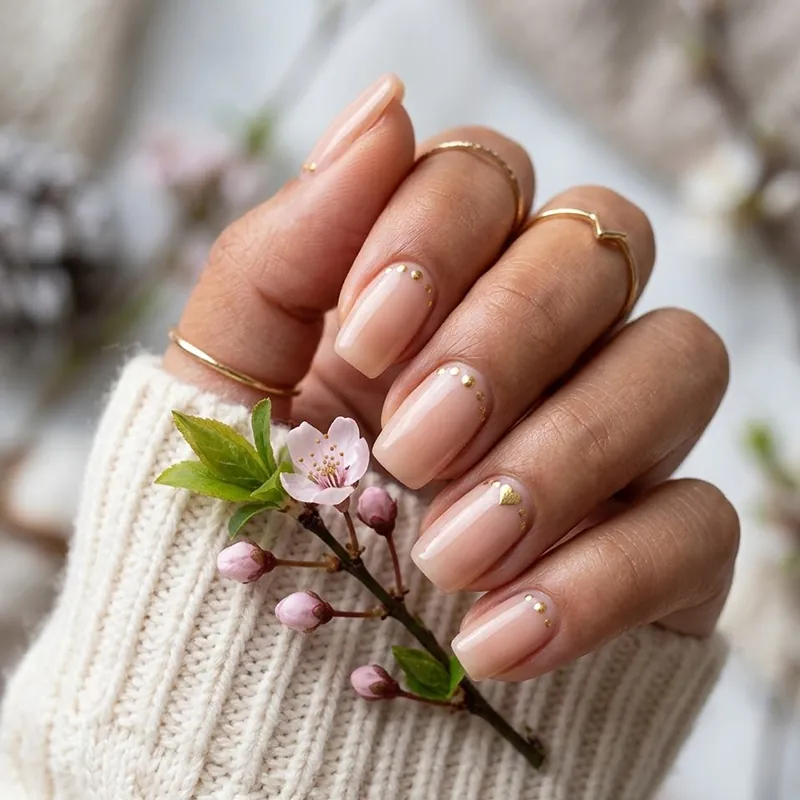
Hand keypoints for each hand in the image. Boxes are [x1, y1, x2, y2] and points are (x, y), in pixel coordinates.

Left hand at [164, 74, 738, 681]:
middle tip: (411, 446)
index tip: (366, 337)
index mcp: (439, 282)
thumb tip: (384, 105)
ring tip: (451, 550)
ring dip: (565, 452)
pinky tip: (498, 635)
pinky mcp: (664, 540)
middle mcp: (546, 337)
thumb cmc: (258, 516)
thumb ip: (285, 248)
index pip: (490, 174)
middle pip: (598, 244)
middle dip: (506, 337)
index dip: (440, 232)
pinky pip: (698, 522)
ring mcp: (619, 432)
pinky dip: (601, 577)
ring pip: (678, 359)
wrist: (284, 674)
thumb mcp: (235, 383)